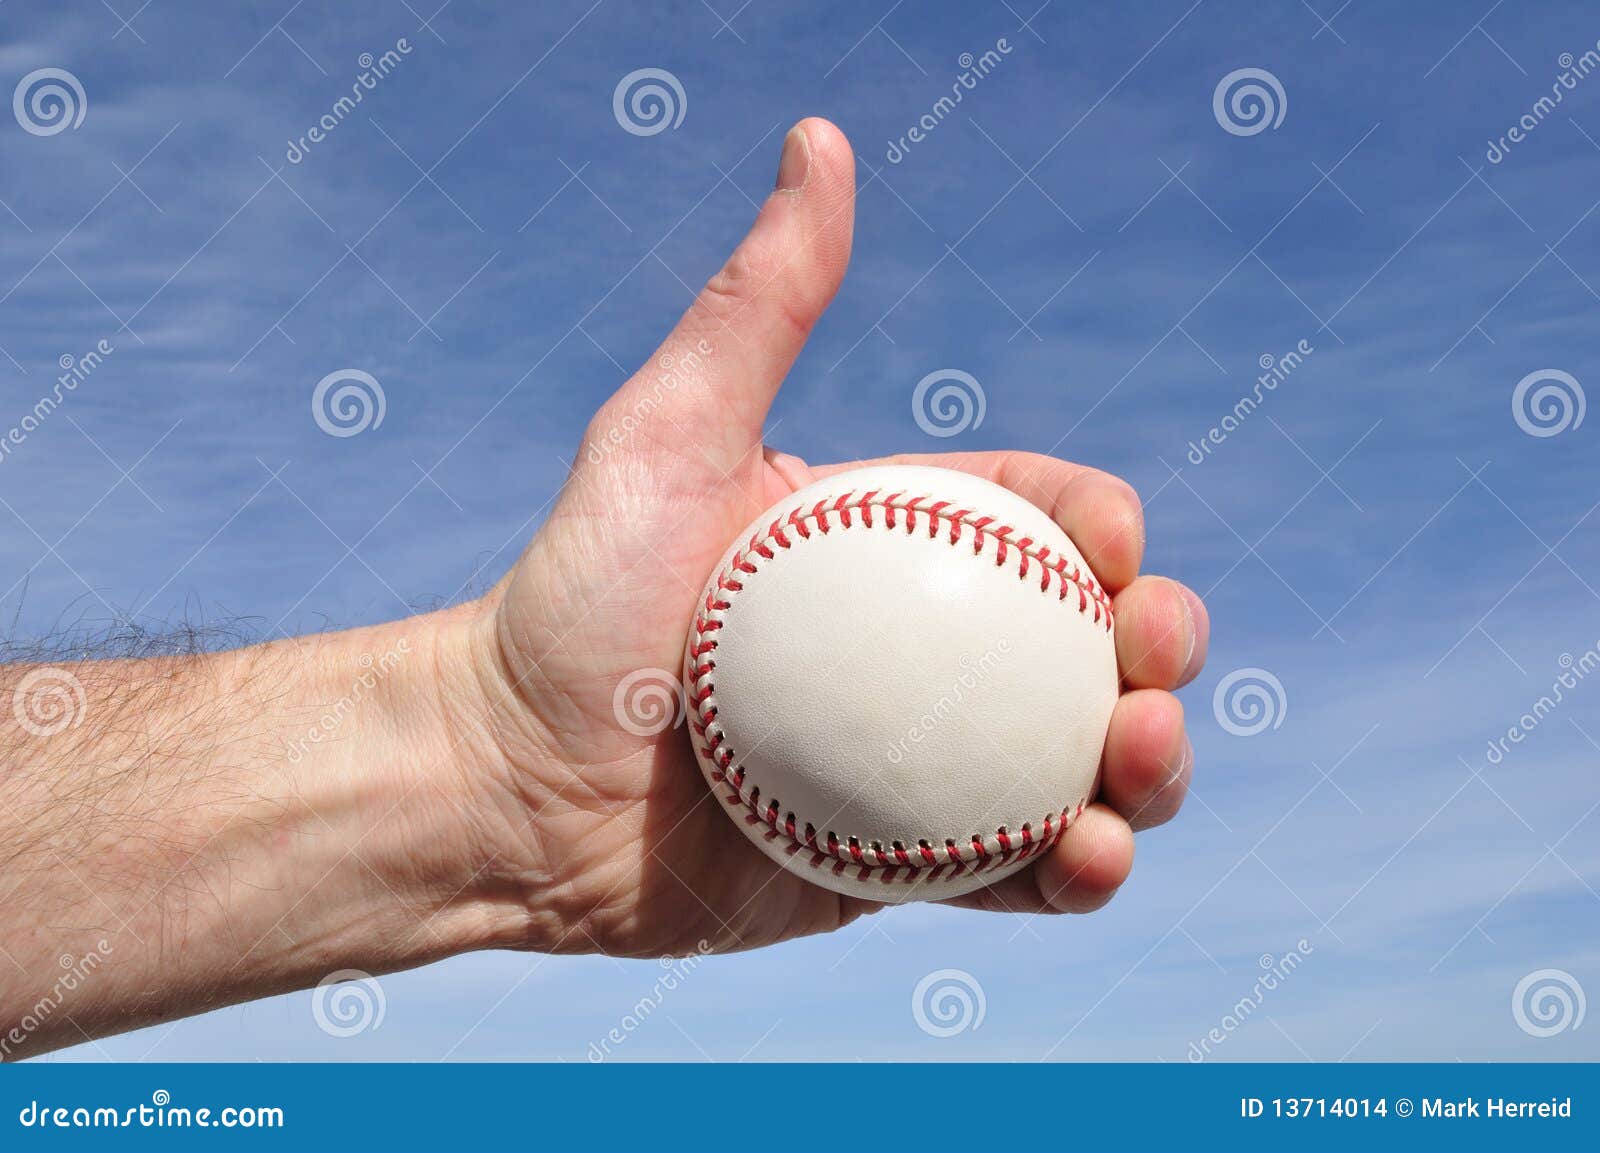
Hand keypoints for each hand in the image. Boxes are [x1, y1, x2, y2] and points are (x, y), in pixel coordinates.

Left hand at [459, 119, 1209, 957]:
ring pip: (1078, 764)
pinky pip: (1014, 875)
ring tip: (1137, 768)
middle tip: (1154, 660)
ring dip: (1150, 768)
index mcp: (888, 552)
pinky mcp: (903, 872)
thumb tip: (820, 140)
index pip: (1038, 525)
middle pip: (1088, 649)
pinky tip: (1088, 861)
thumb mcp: (667, 435)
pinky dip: (1074, 873)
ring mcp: (920, 770)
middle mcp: (918, 659)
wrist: (506, 789)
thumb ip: (758, 302)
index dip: (1109, 529)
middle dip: (1161, 646)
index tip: (1120, 546)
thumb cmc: (571, 602)